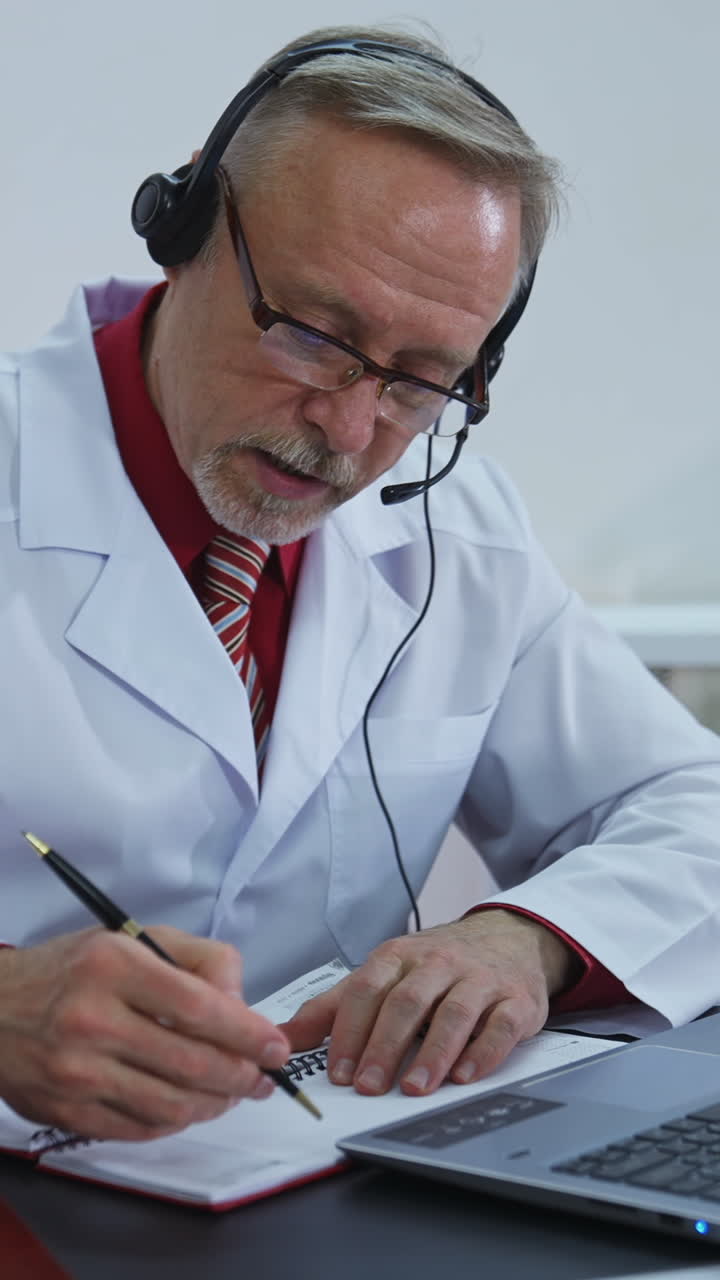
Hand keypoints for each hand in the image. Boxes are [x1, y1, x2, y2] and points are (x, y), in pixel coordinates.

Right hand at [0, 927, 288, 1139]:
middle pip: (191, 1063)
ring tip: (230, 1094)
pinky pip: (139, 1128)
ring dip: (214, 1105)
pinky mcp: (66, 1112)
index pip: (199, 1007)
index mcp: (113, 966)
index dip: (247, 1033)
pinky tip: (187, 1106)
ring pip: (170, 1104)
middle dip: (241, 1076)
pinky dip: (174, 1121)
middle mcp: (92, 1019)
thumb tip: (241, 1007)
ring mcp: (76, 1072)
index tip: (275, 1047)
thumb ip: (197, 961)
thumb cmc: (71, 971)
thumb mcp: (132, 939)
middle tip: (261, 1078)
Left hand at [282, 911, 580, 1096]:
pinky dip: (482, 1051)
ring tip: (413, 1088)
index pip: (367, 990)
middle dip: (384, 1046)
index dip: (350, 1031)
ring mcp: (479, 980)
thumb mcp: (383, 974)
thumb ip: (333, 1007)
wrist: (509, 937)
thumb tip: (282, 1038)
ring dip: (432, 1053)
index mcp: (398, 956)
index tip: (336, 1072)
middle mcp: (438, 963)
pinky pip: (500, 1025)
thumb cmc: (436, 965)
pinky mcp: (515, 1000)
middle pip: (406, 1002)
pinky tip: (465, 1075)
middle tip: (367, 1087)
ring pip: (454, 1012)